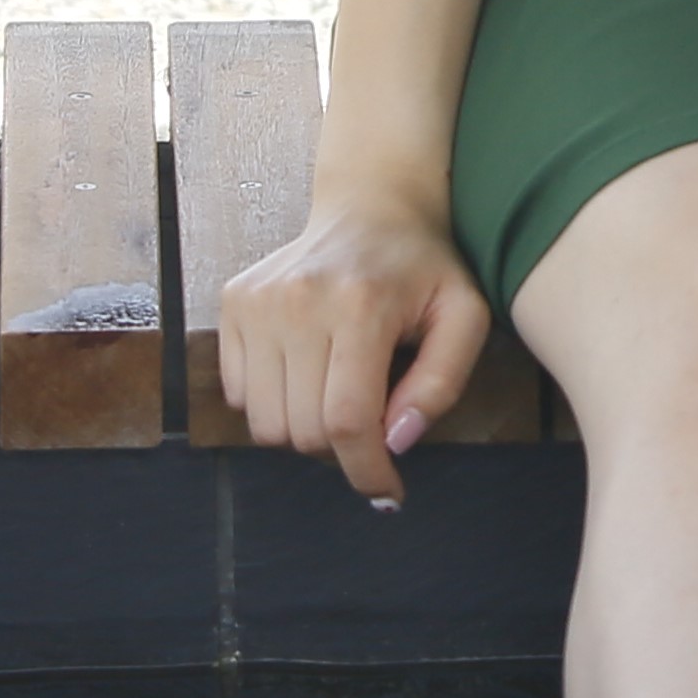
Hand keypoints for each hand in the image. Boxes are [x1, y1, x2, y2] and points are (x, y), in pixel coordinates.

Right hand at [217, 193, 493, 509]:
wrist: (372, 205)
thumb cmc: (426, 268)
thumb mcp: (464, 317)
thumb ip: (441, 384)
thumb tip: (397, 441)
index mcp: (359, 306)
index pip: (347, 420)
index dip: (366, 471)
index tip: (387, 492)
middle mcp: (296, 302)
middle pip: (302, 431)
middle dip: (341, 449)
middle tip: (371, 425)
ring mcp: (256, 301)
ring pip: (264, 423)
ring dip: (304, 430)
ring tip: (339, 395)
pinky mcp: (233, 303)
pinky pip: (238, 394)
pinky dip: (273, 402)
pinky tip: (308, 371)